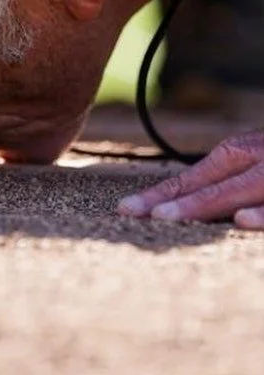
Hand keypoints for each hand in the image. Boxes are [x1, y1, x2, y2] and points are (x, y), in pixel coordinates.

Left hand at [117, 130, 263, 228]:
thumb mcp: (253, 158)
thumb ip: (227, 176)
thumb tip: (185, 200)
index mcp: (237, 154)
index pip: (191, 179)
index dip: (158, 195)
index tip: (124, 208)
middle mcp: (252, 160)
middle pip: (206, 184)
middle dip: (168, 201)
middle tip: (130, 212)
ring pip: (236, 191)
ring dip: (200, 205)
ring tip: (163, 216)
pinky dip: (262, 214)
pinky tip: (241, 221)